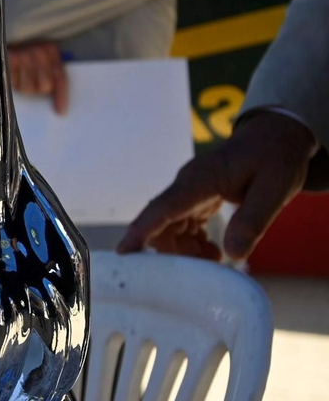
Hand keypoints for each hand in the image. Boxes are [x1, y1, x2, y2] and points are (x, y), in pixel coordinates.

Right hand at [7, 41, 68, 113]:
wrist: (0, 38)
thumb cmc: (23, 52)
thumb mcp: (41, 58)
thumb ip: (50, 72)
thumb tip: (54, 96)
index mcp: (52, 51)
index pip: (61, 78)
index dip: (61, 96)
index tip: (60, 111)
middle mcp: (40, 51)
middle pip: (46, 86)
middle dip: (38, 89)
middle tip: (30, 81)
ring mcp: (25, 55)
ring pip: (29, 88)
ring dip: (23, 86)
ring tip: (20, 75)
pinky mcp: (11, 59)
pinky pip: (15, 83)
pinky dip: (13, 82)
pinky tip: (12, 72)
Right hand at [117, 110, 318, 261]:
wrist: (275, 137)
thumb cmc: (275, 157)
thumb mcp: (275, 188)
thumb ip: (252, 220)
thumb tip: (232, 255)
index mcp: (201, 179)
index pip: (164, 208)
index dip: (142, 230)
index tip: (125, 251)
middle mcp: (187, 185)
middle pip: (162, 224)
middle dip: (175, 250)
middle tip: (209, 264)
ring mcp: (189, 191)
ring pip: (169, 228)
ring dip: (185, 249)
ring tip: (215, 258)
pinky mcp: (195, 198)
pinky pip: (181, 225)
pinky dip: (191, 242)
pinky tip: (212, 250)